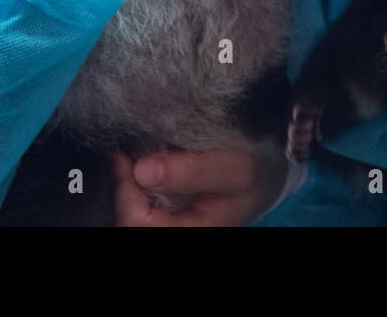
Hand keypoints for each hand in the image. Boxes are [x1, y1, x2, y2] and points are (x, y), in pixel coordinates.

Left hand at [111, 147, 288, 226]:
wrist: (263, 175)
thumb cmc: (251, 174)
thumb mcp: (235, 169)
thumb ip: (192, 170)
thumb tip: (142, 170)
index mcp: (191, 231)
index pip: (138, 223)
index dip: (126, 191)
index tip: (124, 157)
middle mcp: (174, 229)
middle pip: (128, 219)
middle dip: (123, 187)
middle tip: (123, 154)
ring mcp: (167, 221)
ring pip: (129, 210)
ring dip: (126, 184)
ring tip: (130, 157)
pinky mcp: (163, 211)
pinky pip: (137, 202)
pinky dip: (133, 182)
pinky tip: (138, 164)